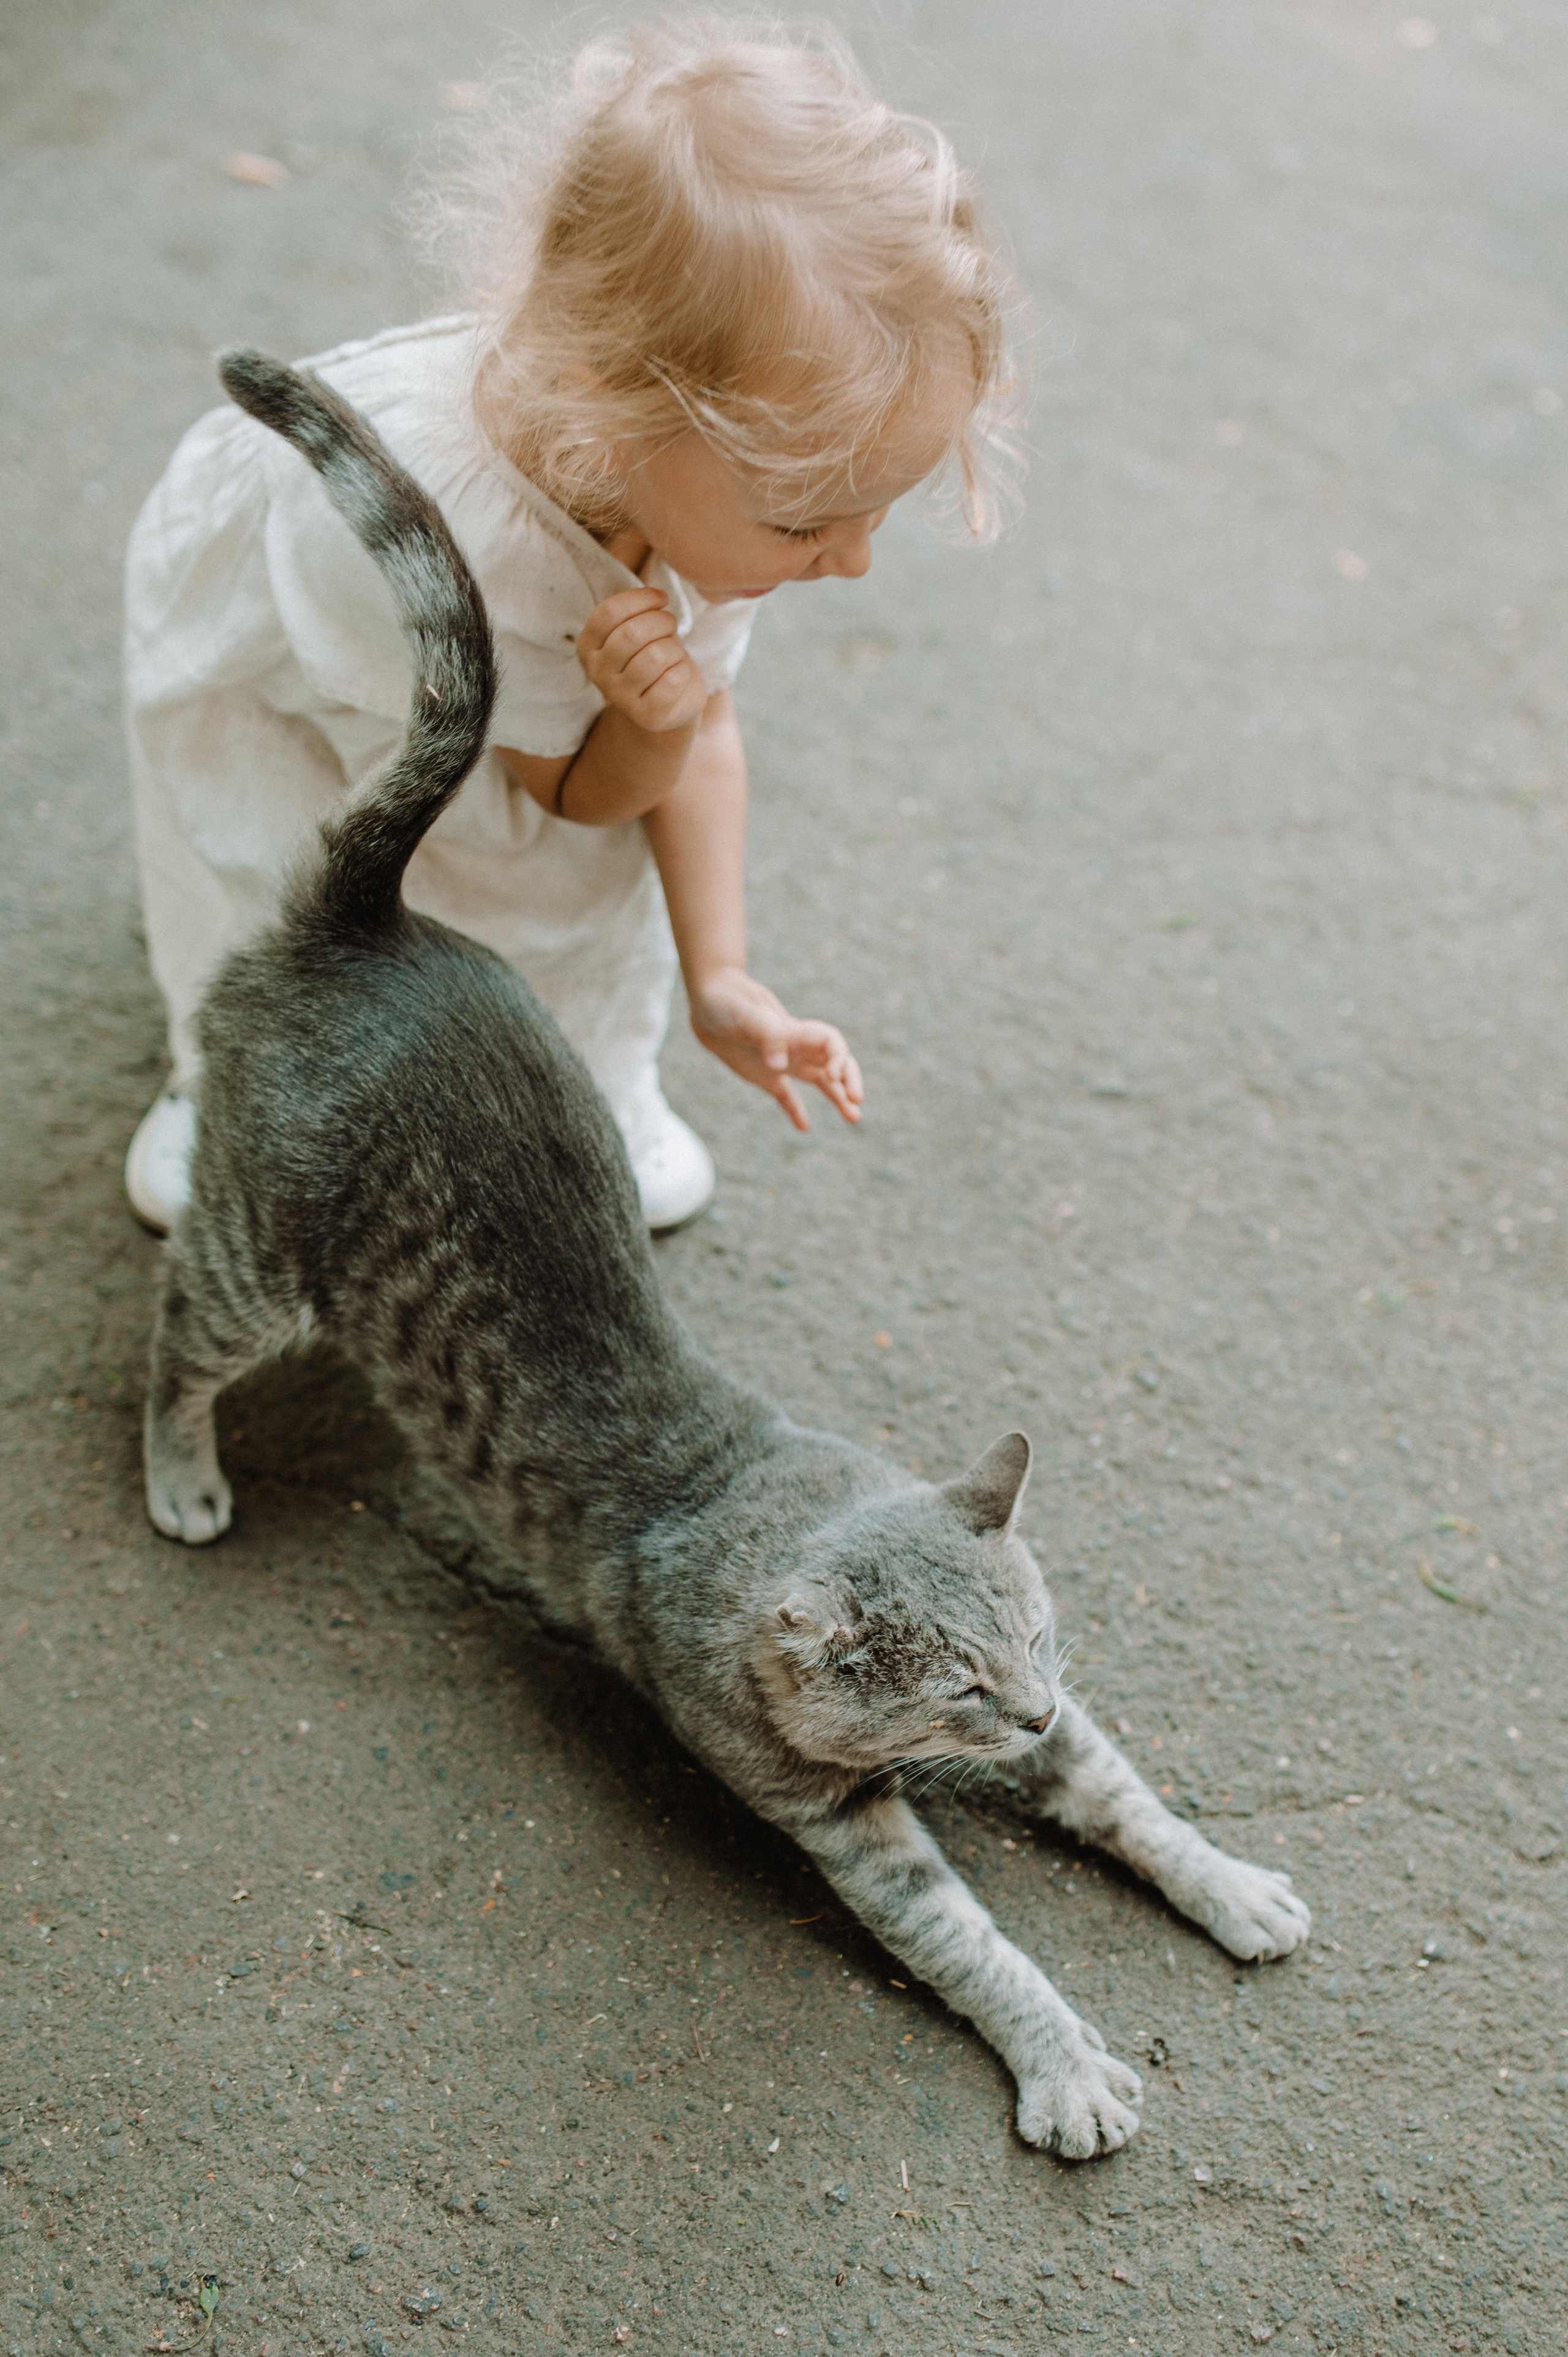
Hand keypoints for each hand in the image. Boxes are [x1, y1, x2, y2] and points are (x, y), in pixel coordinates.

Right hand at [577, 587, 709, 734]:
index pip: (609, 612)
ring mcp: (620, 697)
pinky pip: (672, 680)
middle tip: (671, 627)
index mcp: (589, 645)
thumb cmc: (654, 655)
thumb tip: (657, 596)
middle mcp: (597, 672)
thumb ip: (637, 611)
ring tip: (673, 653)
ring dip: (674, 648)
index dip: (641, 599)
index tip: (661, 599)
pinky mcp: (646, 715)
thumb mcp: (638, 628)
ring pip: (655, 657)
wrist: (669, 701)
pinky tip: (678, 675)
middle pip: (632, 633)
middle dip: (662, 622)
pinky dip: (683, 671)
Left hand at [689, 967, 863, 1130]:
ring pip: (820, 1080)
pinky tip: (804, 1127)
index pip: (832, 1043)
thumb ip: (766, 1034)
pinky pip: (786, 1095)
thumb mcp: (744, 1014)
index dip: (839, 1059)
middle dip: (850, 1080)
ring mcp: (782, 1061)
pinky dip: (795, 1110)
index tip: (832, 1077)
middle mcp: (795, 1047)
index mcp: (795, 1031)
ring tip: (854, 1117)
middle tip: (857, 1102)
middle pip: (836, 1062)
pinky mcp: (764, 1075)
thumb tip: (780, 1065)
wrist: (706, 1001)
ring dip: (838, 1097)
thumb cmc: (726, 1000)